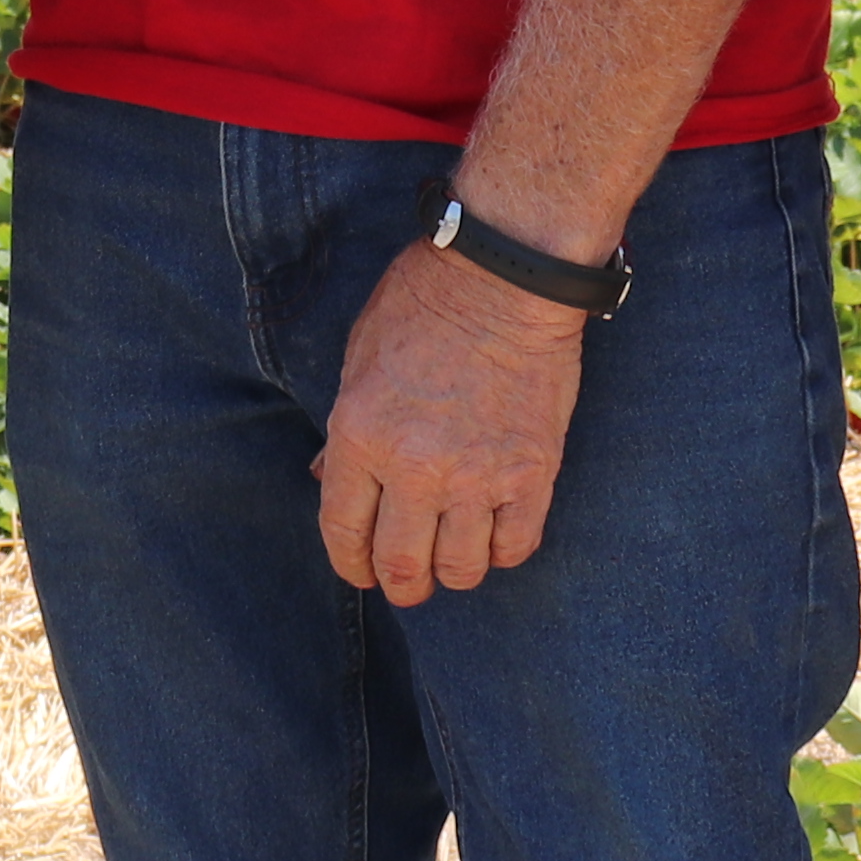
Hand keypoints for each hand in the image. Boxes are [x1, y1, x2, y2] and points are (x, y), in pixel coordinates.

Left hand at [312, 232, 587, 605]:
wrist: (507, 276)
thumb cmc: (425, 302)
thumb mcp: (360, 356)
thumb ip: (346, 428)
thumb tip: (328, 477)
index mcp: (361, 433)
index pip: (344, 531)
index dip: (350, 563)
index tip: (360, 570)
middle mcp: (415, 465)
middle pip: (402, 565)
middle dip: (400, 584)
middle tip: (407, 579)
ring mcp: (477, 474)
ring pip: (461, 567)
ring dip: (451, 571)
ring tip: (452, 555)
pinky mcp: (532, 473)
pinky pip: (515, 546)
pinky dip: (502, 551)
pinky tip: (494, 531)